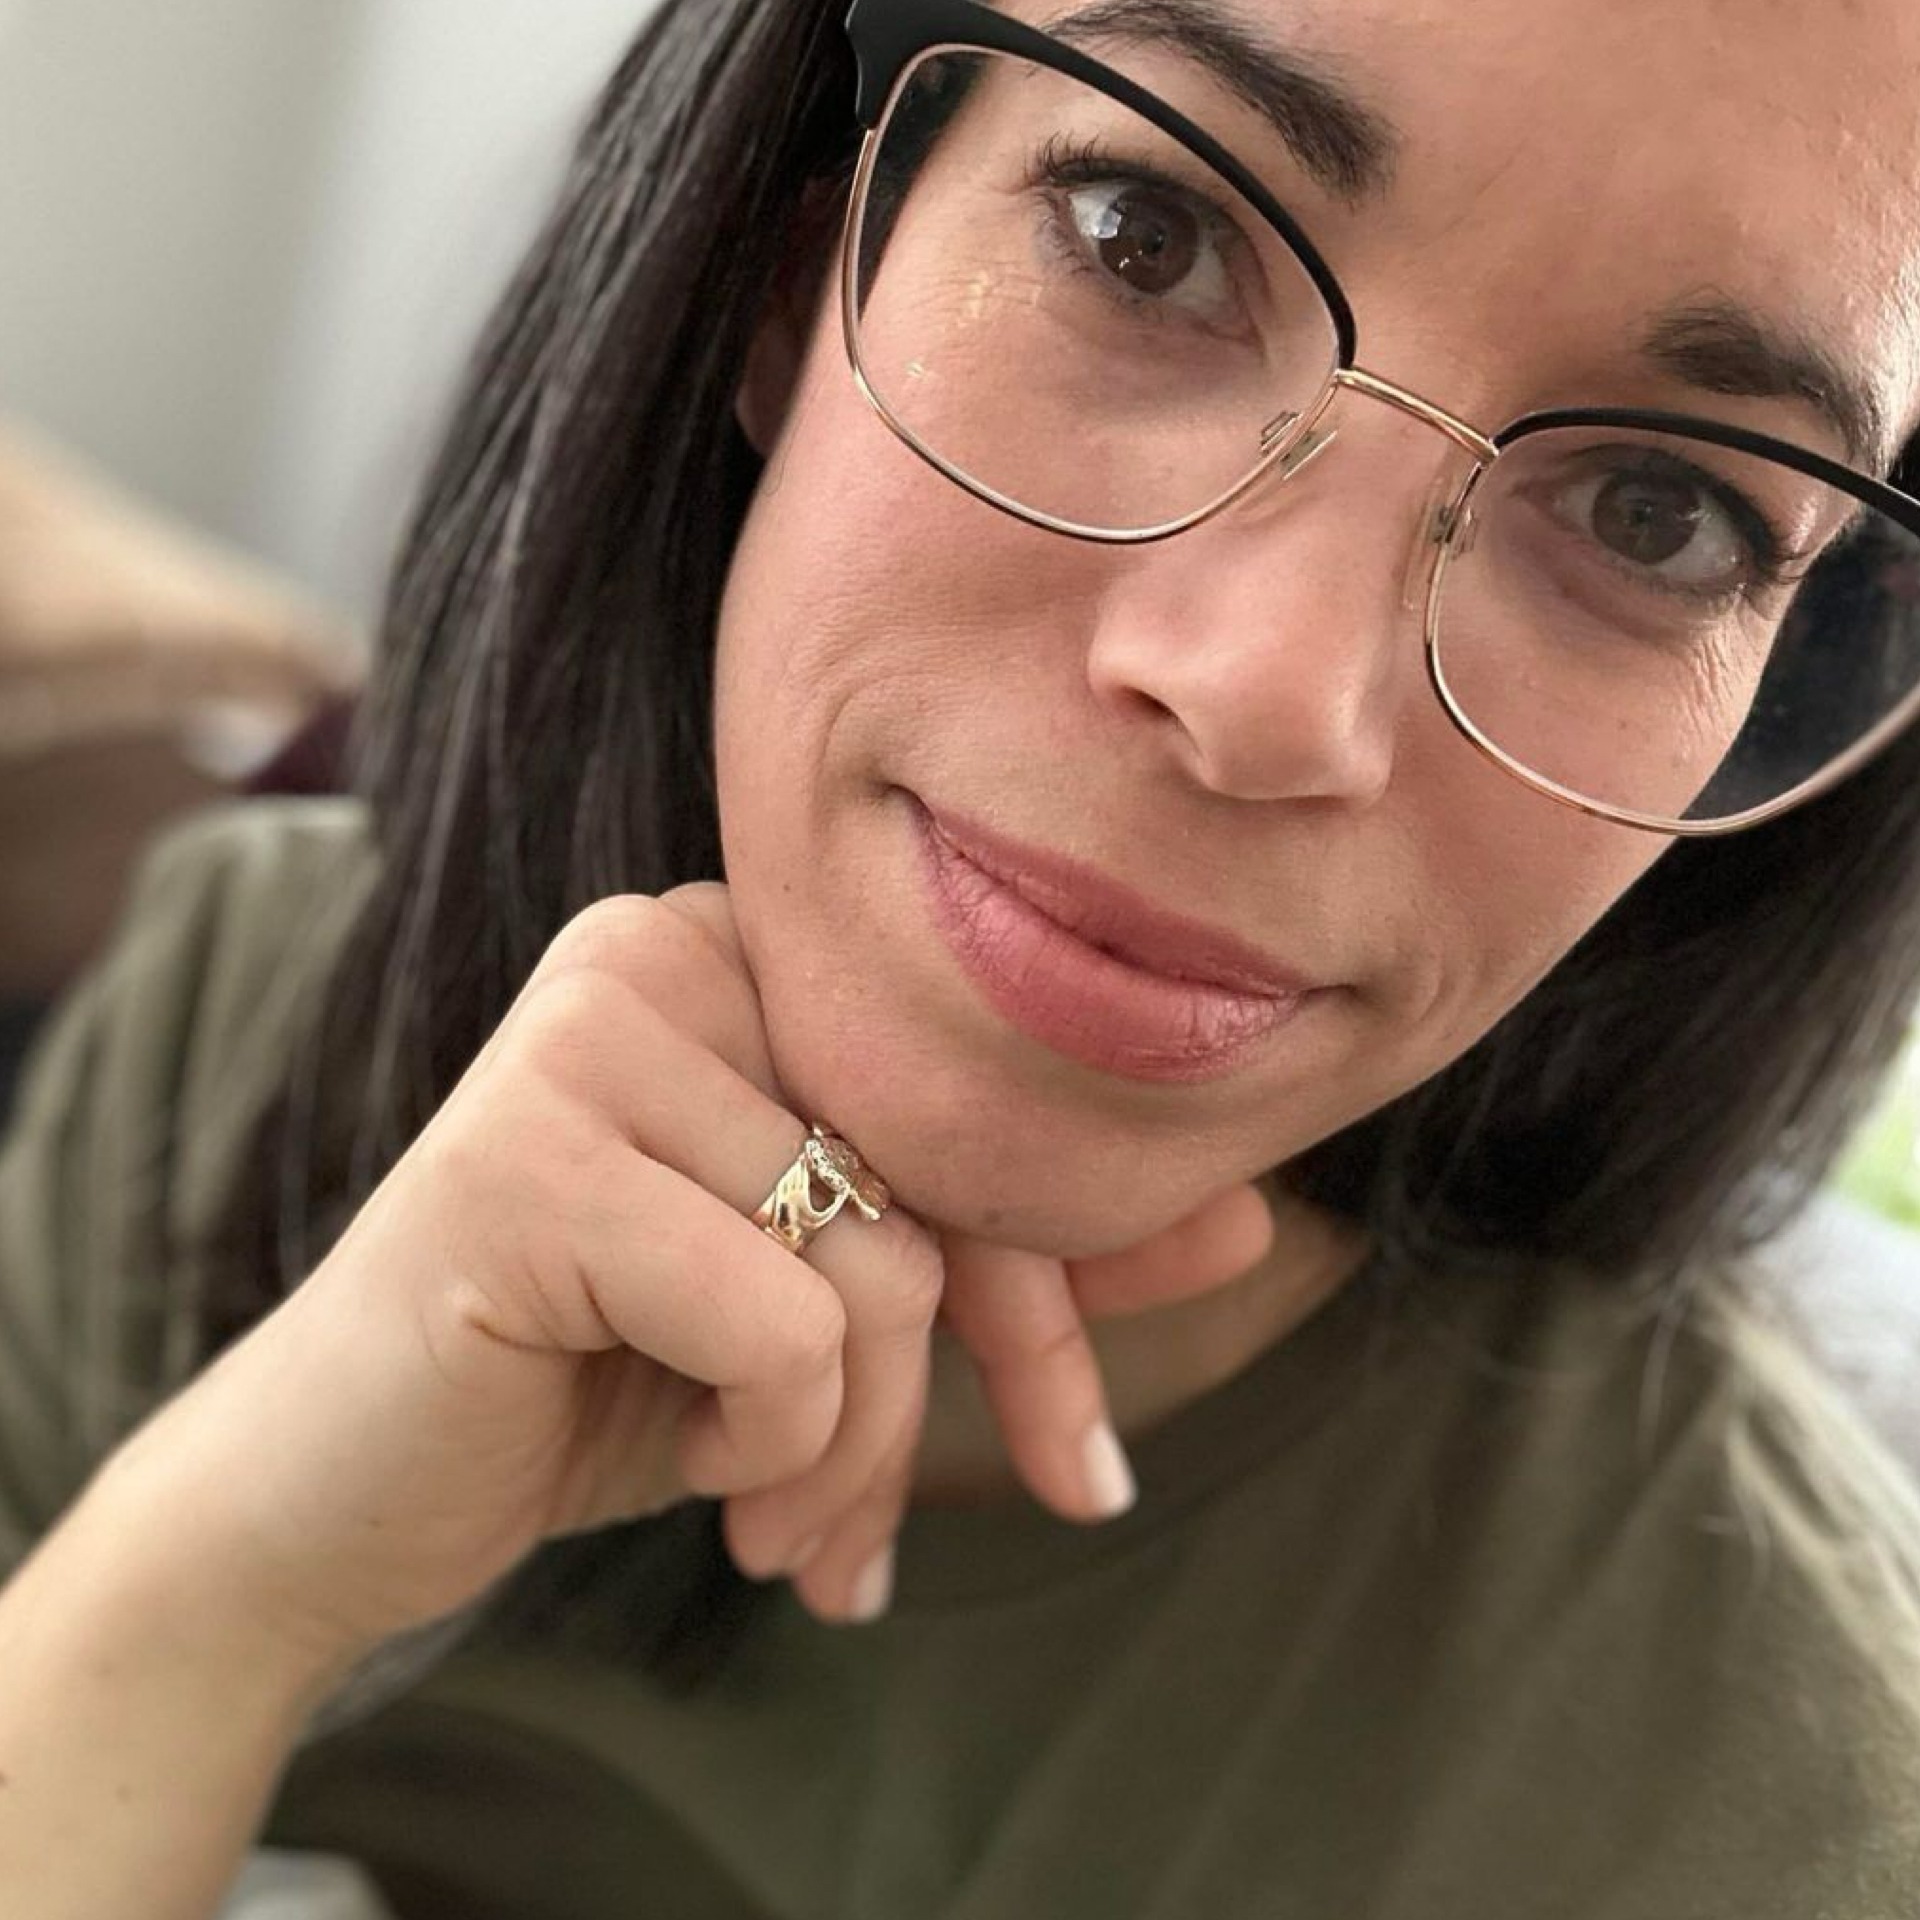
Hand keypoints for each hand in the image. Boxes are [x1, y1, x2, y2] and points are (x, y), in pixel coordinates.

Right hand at [100, 880, 1271, 1663]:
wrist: (349, 1486)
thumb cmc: (604, 1376)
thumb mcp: (833, 1308)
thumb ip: (1021, 1246)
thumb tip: (1253, 1215)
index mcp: (739, 951)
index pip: (969, 1107)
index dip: (1043, 1296)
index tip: (1074, 1457)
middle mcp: (664, 945)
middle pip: (936, 1176)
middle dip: (952, 1390)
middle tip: (876, 1542)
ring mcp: (586, 1030)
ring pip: (875, 1259)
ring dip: (845, 1440)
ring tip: (769, 1514)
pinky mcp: (526, 1150)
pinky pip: (781, 1318)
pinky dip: (763, 1438)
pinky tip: (682, 1461)